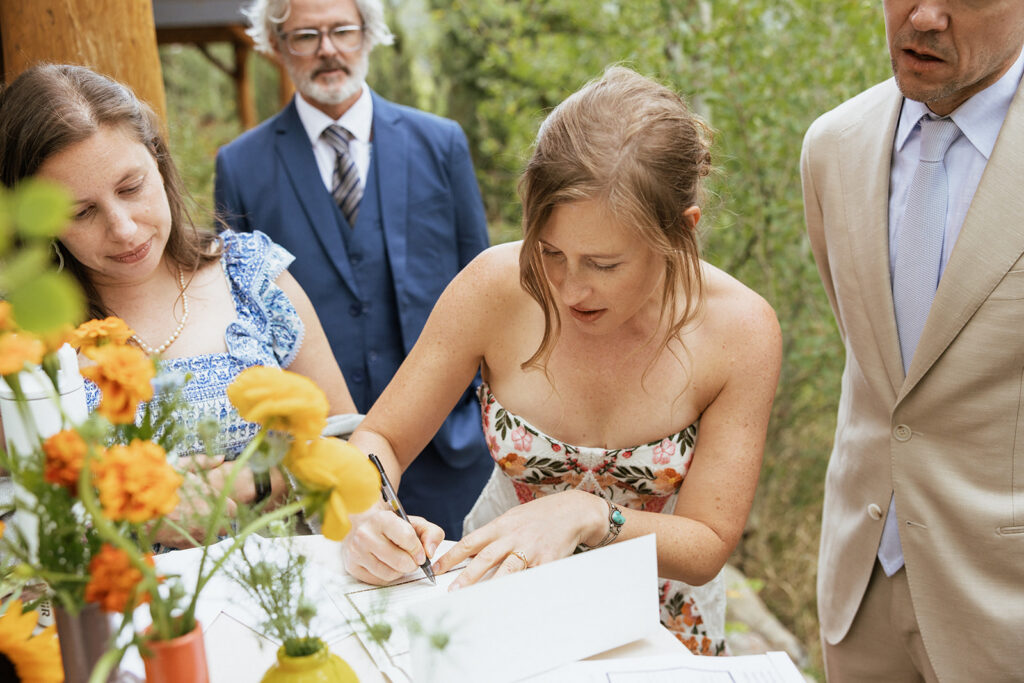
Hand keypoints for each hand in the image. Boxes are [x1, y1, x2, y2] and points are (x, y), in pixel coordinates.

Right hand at [153, 455, 237, 548]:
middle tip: (204, 508)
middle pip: (225, 525)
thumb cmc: (159, 486)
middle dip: (218, 516)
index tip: (217, 500)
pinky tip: (182, 525)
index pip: (233, 510)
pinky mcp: (184, 545)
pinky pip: (196, 541)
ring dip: (205, 526)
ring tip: (190, 515)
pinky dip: (192, 535)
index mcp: (213, 501)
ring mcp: (196, 535)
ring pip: (211, 534)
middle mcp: (209, 521)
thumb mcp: (181, 467)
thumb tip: (221, 457)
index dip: (225, 504)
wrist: (135, 509)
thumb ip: (203, 462)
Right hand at [342, 503, 443, 584]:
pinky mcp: (352, 566)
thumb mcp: (415, 523)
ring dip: (400, 571)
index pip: (406, 538)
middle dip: (412, 564)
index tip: (420, 554)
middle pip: (400, 561)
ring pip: (389, 574)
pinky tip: (388, 565)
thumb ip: (431, 533)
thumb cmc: (393, 526)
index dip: (418, 549)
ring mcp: (356, 552)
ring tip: (400, 562)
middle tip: (412, 560)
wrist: (365, 525)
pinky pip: (378, 581)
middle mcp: (365, 534)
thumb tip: (429, 553)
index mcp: (381, 519)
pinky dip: (388, 576)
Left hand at [433, 490, 606, 590]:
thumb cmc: (539, 516)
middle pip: (486, 557)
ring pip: (508, 569)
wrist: (572, 511)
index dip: (452, 556)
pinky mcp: (548, 560)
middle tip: (453, 591)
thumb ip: (493, 535)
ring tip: (478, 599)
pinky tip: (513, 601)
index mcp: (501, 526)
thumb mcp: (512, 519)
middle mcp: (513, 537)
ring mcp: (531, 549)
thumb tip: (469, 551)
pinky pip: (533, 578)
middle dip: (467, 575)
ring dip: (491, 585)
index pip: (470, 541)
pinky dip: (522, 589)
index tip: (436, 569)